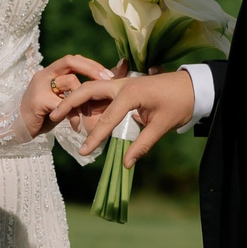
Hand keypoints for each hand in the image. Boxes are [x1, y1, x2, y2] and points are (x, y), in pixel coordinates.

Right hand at [23, 54, 115, 137]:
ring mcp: (39, 85)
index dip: (91, 64)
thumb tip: (102, 86)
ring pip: (70, 82)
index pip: (73, 59)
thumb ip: (78, 93)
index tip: (109, 74)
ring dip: (84, 99)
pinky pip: (63, 104)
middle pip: (70, 61)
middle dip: (91, 69)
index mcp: (50, 72)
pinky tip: (76, 127)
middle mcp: (44, 74)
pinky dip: (73, 116)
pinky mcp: (38, 100)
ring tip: (88, 115)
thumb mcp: (63, 101)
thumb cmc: (44, 116)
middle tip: (107, 80)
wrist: (18, 130)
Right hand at [49, 69, 197, 163]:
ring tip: (61, 115)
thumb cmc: (179, 104)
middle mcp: (122, 85)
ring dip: (77, 101)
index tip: (84, 152)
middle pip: (88, 91)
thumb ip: (142, 145)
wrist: (193, 86)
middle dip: (70, 103)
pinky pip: (102, 93)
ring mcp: (122, 83)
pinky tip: (81, 114)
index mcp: (130, 93)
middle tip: (53, 116)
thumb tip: (127, 164)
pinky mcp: (124, 86)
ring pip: (92, 89)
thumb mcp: (162, 126)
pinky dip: (89, 102)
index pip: (107, 118)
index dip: (95, 137)